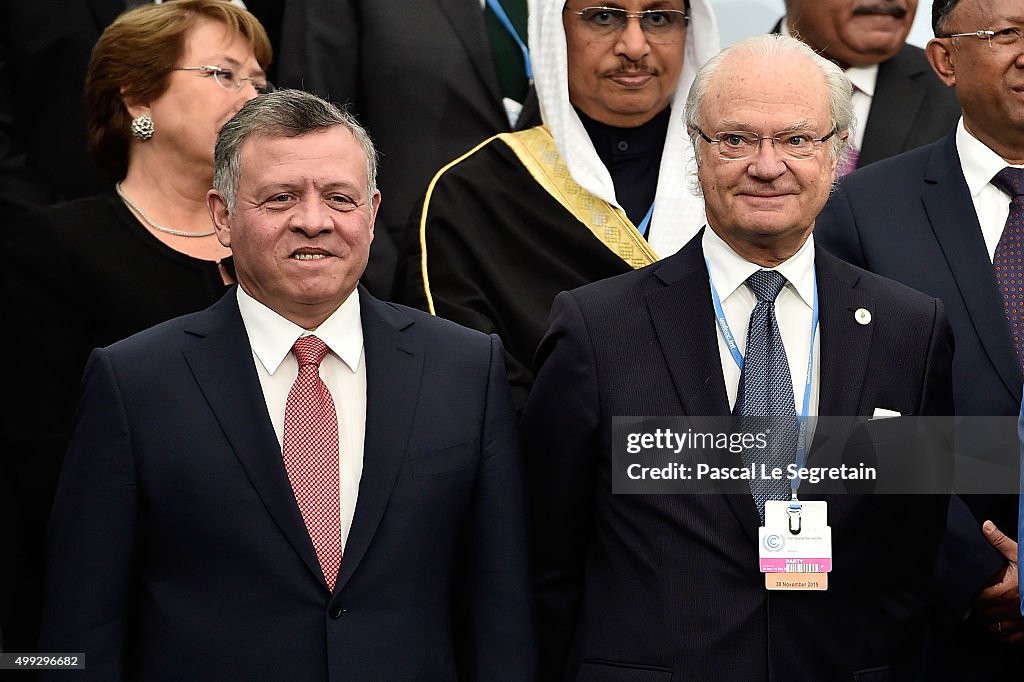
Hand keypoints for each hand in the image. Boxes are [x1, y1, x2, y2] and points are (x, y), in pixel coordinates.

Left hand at [970, 520, 1022, 644]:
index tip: (973, 593)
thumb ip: (1001, 542)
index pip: (979, 599)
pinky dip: (1002, 634)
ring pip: (994, 629)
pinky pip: (1009, 638)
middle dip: (979, 610)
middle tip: (978, 604)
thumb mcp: (1020, 555)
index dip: (974, 597)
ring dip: (988, 623)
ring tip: (987, 614)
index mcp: (1006, 592)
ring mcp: (1022, 622)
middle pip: (984, 615)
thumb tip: (986, 526)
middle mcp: (1012, 610)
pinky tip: (1000, 626)